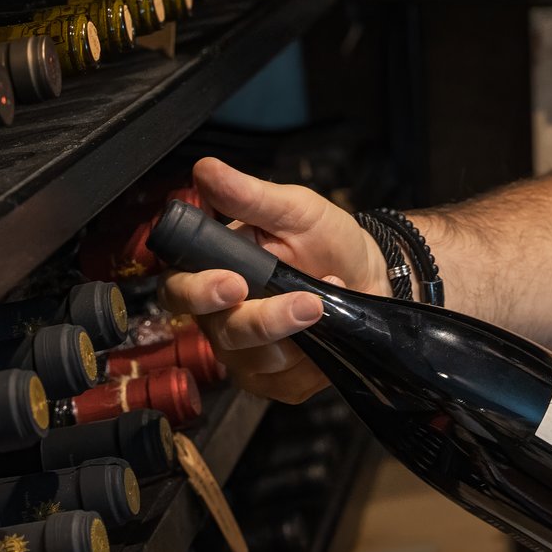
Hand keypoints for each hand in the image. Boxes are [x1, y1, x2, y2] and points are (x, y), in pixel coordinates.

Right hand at [157, 157, 390, 402]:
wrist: (371, 276)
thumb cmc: (326, 240)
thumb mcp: (296, 209)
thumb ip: (250, 196)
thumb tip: (206, 169)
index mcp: (212, 273)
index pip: (180, 291)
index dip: (200, 292)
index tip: (234, 283)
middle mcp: (220, 318)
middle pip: (221, 332)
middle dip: (263, 321)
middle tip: (306, 303)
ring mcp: (246, 354)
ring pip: (254, 361)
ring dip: (299, 335)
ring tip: (331, 300)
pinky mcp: (276, 381)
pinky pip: (285, 382)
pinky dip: (313, 359)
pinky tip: (330, 331)